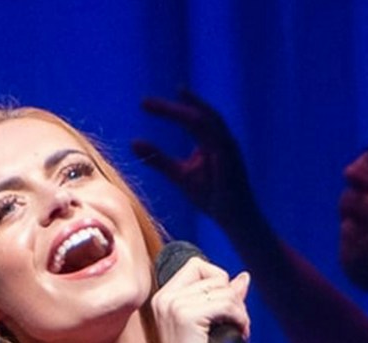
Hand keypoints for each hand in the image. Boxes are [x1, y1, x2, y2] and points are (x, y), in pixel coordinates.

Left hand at [134, 90, 263, 234]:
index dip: (167, 109)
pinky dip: (206, 127)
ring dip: (190, 109)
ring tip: (171, 101)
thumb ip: (158, 159)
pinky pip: (219, 137)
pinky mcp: (232, 158)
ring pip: (209, 120)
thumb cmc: (210, 196)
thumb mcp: (178, 175)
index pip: (187, 118)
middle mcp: (219, 138)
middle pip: (197, 113)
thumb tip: (133, 142)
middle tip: (144, 102)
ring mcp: (228, 146)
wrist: (234, 217)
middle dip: (173, 107)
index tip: (144, 104)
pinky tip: (190, 119)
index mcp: (208, 139)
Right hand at [149, 254, 252, 342]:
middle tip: (236, 324)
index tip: (225, 309)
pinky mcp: (187, 316)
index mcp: (165, 298)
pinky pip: (227, 303)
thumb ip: (223, 298)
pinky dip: (240, 318)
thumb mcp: (209, 325)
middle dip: (233, 298)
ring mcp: (174, 305)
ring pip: (224, 288)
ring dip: (239, 311)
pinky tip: (238, 333)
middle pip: (214, 275)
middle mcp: (165, 298)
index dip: (218, 282)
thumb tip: (243, 278)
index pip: (197, 266)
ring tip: (237, 332)